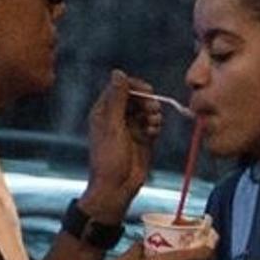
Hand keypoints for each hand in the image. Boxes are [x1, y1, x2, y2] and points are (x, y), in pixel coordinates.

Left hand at [82, 70, 162, 222]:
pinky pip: (152, 124)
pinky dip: (155, 125)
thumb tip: (118, 73)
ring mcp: (130, 128)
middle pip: (136, 97)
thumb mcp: (112, 125)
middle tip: (152, 109)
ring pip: (146, 110)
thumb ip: (116, 99)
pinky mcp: (142, 139)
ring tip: (153, 123)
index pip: (121, 88)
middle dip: (147, 101)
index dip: (135, 87)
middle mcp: (117, 117)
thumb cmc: (109, 159)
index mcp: (104, 111)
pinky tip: (153, 133)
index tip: (147, 91)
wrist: (117, 187)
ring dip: (153, 113)